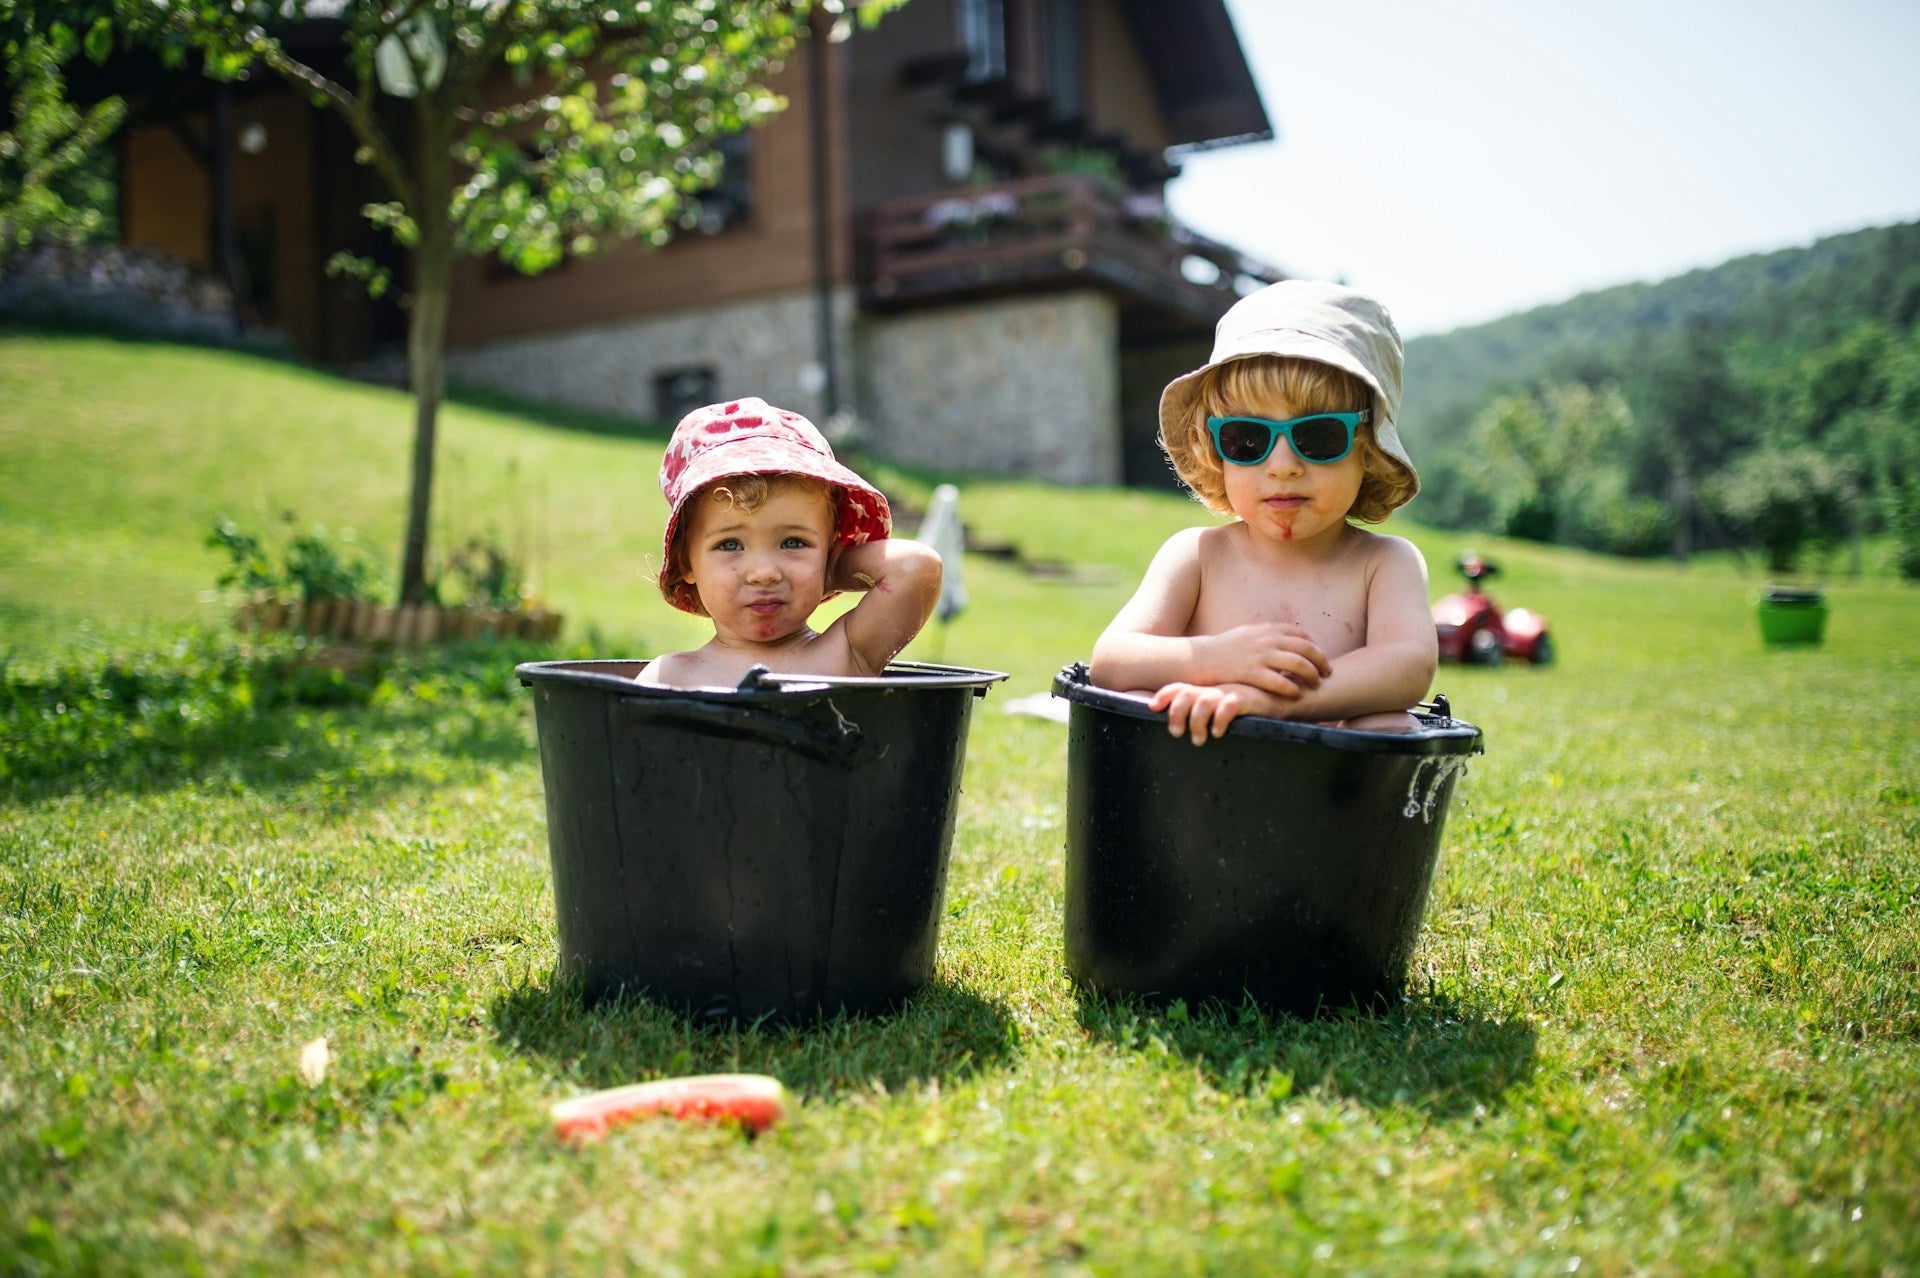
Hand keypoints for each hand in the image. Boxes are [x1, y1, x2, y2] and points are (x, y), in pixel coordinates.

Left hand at [1149, 682, 1252, 744]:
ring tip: (1198, 739)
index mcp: (1207, 688)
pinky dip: (1219, 720)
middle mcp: (1215, 688)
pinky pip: (1228, 706)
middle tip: (1176, 733)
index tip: (1153, 707)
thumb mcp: (1222, 703)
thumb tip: (1179, 726)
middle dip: (1176, 714)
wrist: (1280, 695)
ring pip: (1203, 701)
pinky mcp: (1246, 698)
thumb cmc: (1249, 704)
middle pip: (1186, 694)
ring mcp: (1229, 691)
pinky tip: (1218, 732)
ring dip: (1195, 722)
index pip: (1180, 686)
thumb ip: (1203, 709)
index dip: (1164, 695)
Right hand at [1191, 623, 1330, 696]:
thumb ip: (1266, 636)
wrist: (1197, 658)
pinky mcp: (1250, 672)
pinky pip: (1278, 680)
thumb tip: (1284, 640)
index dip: (1314, 647)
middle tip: (1327, 673)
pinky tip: (1296, 694)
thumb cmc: (1222, 649)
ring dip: (1311, 675)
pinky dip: (1291, 688)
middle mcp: (1266, 639)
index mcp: (1266, 629)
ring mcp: (1259, 655)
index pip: (1301, 635)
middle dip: (1320, 661)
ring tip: (1316, 685)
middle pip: (1305, 648)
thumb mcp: (1246, 634)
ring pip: (1297, 663)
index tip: (1320, 658)